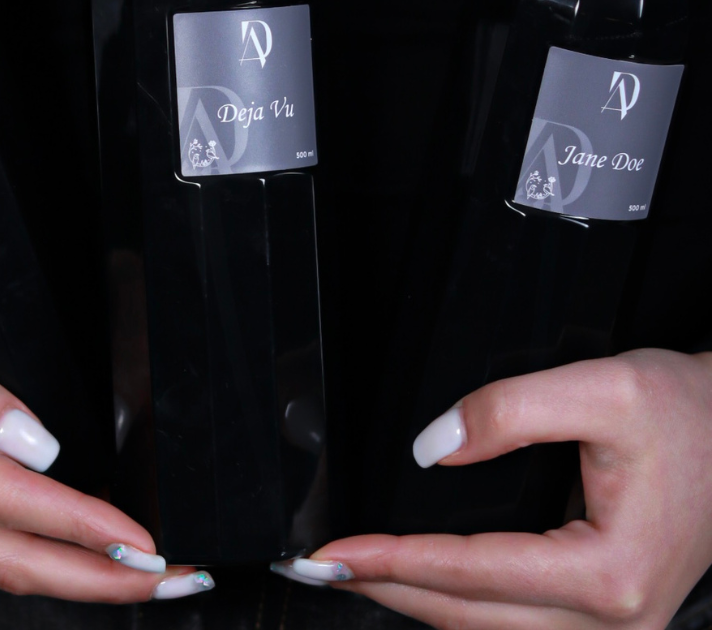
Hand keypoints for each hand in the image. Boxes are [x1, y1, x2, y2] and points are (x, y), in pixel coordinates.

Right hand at [0, 261, 212, 601]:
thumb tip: (35, 446)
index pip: (9, 505)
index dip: (87, 528)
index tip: (147, 543)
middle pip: (7, 562)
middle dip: (98, 577)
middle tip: (172, 578)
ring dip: (68, 572)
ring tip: (133, 571)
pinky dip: (22, 556)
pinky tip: (59, 550)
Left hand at [274, 350, 711, 627]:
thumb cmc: (690, 413)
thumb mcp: (602, 389)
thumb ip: (508, 412)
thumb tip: (432, 448)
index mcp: (609, 574)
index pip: (471, 572)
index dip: (392, 561)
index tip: (331, 555)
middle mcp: (614, 619)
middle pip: (470, 617)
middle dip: (388, 590)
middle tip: (321, 568)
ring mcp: (613, 625)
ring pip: (488, 629)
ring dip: (417, 600)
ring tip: (357, 572)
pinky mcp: (607, 612)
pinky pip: (514, 621)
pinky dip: (457, 602)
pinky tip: (422, 580)